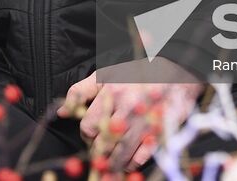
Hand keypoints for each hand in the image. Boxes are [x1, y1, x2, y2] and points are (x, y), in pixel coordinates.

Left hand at [58, 70, 202, 167]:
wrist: (177, 69)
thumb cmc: (137, 72)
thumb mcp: (106, 75)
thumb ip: (80, 92)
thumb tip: (59, 112)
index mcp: (111, 93)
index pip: (89, 126)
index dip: (87, 136)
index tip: (91, 137)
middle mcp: (127, 108)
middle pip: (104, 143)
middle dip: (99, 154)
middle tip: (99, 156)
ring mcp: (145, 121)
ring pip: (121, 153)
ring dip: (113, 164)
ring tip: (110, 166)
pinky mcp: (161, 129)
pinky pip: (143, 155)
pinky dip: (133, 163)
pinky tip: (129, 163)